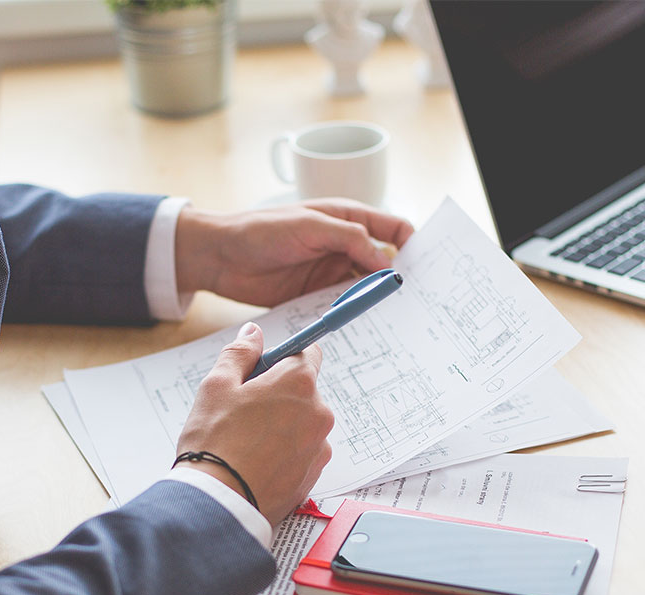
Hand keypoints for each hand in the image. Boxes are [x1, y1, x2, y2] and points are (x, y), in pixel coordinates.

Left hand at [174, 198, 414, 307]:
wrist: (219, 256)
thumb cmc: (261, 230)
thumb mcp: (309, 226)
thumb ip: (349, 238)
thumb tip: (384, 260)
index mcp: (347, 218)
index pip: (393, 227)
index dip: (413, 243)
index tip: (425, 266)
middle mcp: (344, 245)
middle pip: (383, 262)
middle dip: (399, 278)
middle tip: (415, 300)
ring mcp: (331, 271)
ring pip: (365, 287)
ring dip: (376, 300)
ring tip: (395, 318)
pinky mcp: (316, 295)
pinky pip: (343, 306)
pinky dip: (354, 314)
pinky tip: (363, 326)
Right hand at [175, 322, 333, 524]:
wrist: (219, 503)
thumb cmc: (214, 442)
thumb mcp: (216, 386)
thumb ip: (240, 353)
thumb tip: (253, 333)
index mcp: (299, 383)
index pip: (308, 352)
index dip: (283, 358)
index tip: (264, 369)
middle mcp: (319, 412)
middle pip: (304, 391)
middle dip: (278, 395)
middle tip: (243, 411)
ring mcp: (319, 447)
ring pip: (302, 424)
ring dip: (283, 426)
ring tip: (247, 443)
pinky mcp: (314, 475)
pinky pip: (302, 453)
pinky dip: (285, 453)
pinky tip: (257, 463)